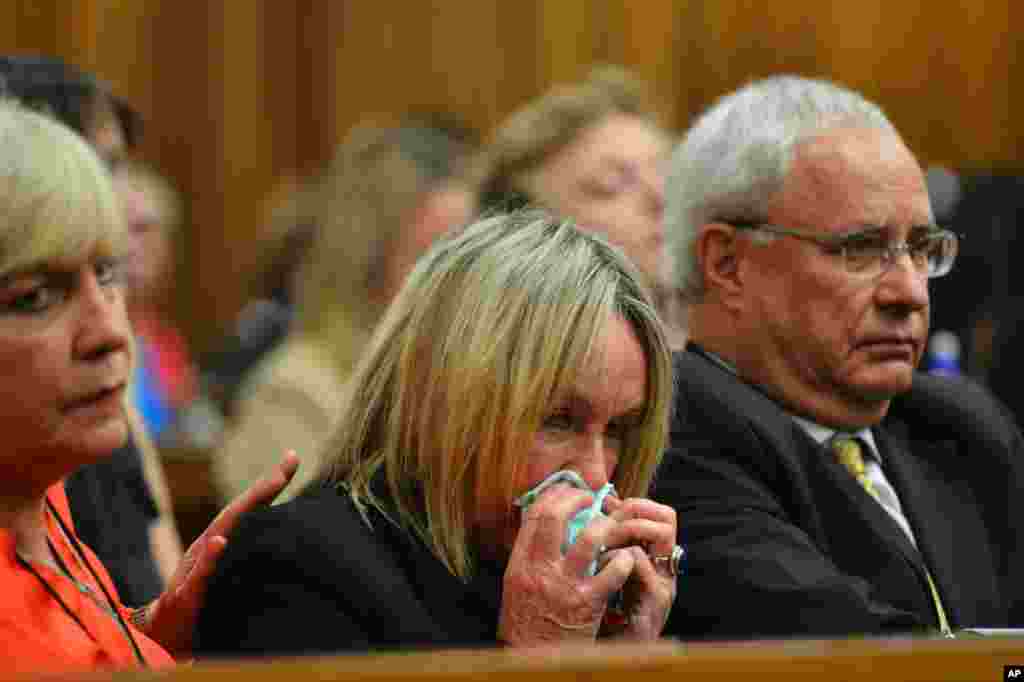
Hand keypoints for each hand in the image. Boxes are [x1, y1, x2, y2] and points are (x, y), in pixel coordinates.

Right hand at [135, 451, 298, 656]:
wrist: (164, 635)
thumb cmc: (200, 598)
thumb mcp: (229, 573)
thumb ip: (253, 550)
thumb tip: (285, 532)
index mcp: (219, 542)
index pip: (248, 508)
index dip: (270, 484)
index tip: (292, 458)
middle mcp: (207, 548)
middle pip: (235, 514)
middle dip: (261, 490)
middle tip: (283, 472)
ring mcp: (195, 569)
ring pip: (218, 537)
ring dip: (240, 514)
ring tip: (267, 489)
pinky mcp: (186, 595)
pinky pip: (198, 575)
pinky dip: (210, 557)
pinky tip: (221, 542)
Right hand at [498, 484, 636, 646]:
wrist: (535, 661)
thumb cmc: (527, 624)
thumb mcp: (517, 585)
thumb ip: (530, 555)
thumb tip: (541, 523)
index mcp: (520, 564)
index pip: (533, 515)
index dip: (553, 495)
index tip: (566, 490)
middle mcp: (540, 570)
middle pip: (555, 517)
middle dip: (575, 499)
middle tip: (589, 498)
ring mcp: (565, 585)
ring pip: (589, 538)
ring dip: (605, 526)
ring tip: (612, 526)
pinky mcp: (588, 603)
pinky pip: (613, 570)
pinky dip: (623, 560)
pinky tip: (626, 560)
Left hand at [602, 497, 677, 639]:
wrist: (608, 657)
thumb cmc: (603, 617)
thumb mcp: (604, 574)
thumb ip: (607, 544)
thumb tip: (598, 506)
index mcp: (655, 560)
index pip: (662, 515)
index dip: (636, 503)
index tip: (609, 506)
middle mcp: (664, 570)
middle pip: (666, 518)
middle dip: (633, 511)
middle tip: (607, 520)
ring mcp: (663, 584)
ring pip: (659, 534)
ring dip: (626, 529)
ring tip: (602, 541)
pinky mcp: (654, 601)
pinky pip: (638, 561)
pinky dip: (615, 556)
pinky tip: (598, 566)